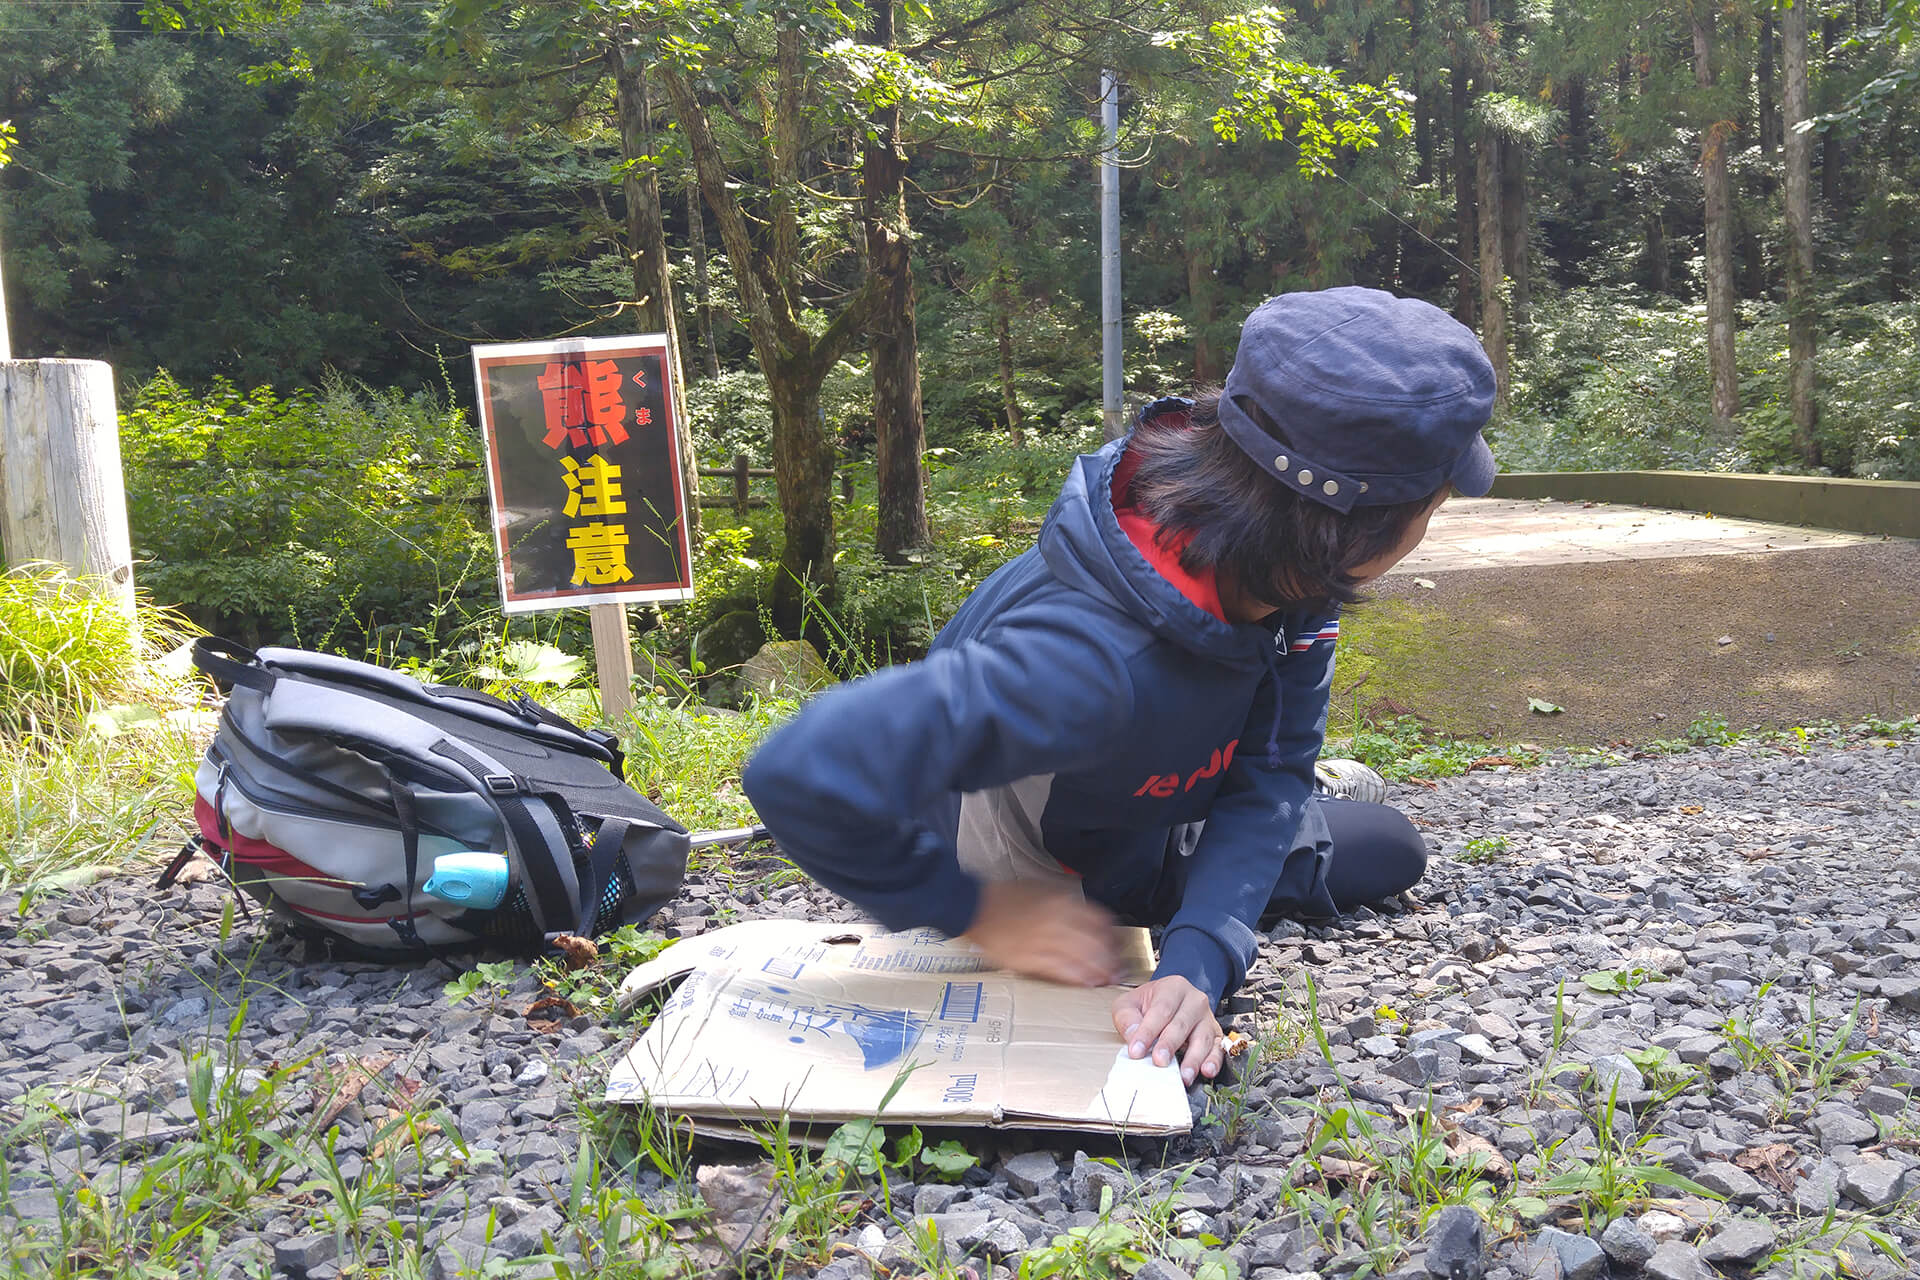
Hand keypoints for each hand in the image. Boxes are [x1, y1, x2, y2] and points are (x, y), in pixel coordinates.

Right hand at [961, 879, 1125, 986]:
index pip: (1100, 922)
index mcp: (1063, 903)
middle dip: (1111, 959)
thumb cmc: (1007, 897)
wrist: (977, 907)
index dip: (1113, 937)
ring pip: (1082, 960)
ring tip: (1107, 980)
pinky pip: (1061, 971)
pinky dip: (1077, 978)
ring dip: (1099, 972)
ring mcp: (1045, 942)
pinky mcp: (1031, 959)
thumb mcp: (1042, 888)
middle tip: (1118, 970)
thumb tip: (1086, 915)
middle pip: (1096, 944)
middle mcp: (1059, 922)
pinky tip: (1086, 983)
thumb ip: (1065, 901)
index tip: (1118, 946)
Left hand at [1111, 975, 1223, 1087]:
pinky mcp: (1215, 1035)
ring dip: (1193, 1059)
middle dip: (1169, 1044)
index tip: (1136, 1050)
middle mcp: (1194, 1001)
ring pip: (1202, 1038)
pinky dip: (1214, 1061)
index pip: (1161, 1009)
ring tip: (1183, 1075)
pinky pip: (1218, 1049)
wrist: (1167, 1004)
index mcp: (1173, 988)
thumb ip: (1127, 1018)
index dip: (1148, 1031)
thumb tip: (1132, 1036)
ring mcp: (1207, 1018)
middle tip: (1159, 1061)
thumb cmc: (1149, 1005)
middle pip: (1182, 1024)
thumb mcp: (1129, 1004)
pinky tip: (1207, 1071)